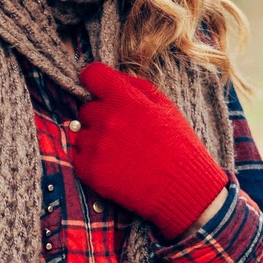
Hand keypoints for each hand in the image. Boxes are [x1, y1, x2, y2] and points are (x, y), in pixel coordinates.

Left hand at [70, 63, 230, 236]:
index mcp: (126, 100)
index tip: (98, 89)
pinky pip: (79, 158)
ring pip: (81, 135)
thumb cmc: (179, 146)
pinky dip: (91, 162)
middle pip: (86, 110)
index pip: (92, 74)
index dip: (94, 80)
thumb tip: (113, 78)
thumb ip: (137, 88)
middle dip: (100, 117)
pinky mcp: (91, 171)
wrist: (184, 188)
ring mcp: (97, 146)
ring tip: (120, 153)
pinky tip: (114, 167)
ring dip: (95, 141)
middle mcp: (107, 120)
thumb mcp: (166, 107)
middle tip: (121, 132)